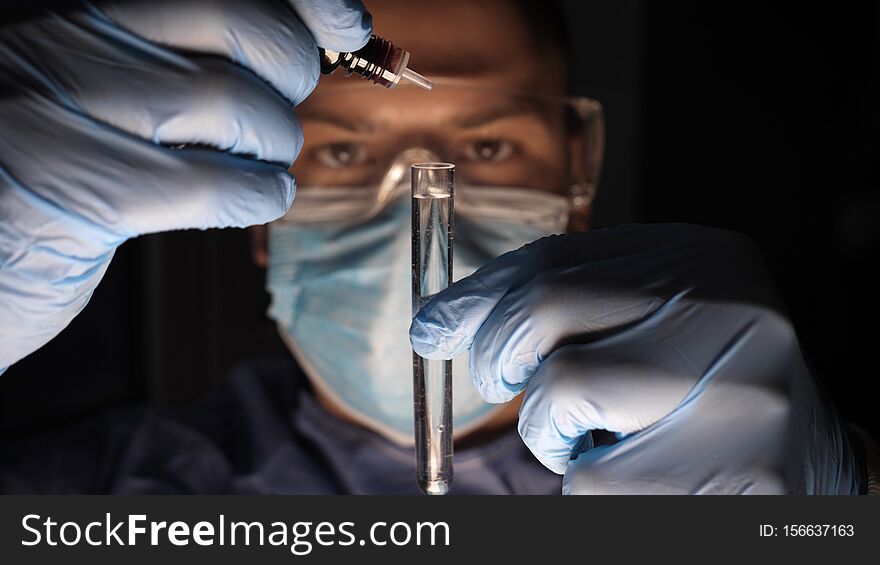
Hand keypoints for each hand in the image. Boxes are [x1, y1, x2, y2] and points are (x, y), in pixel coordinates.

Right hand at [0, 0, 370, 368]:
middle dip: (289, 76)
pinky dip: (256, 195)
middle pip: (243, 25)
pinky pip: (217, 186)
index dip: (299, 1)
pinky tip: (247, 198)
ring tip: (254, 165)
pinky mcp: (77, 194)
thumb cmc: (42, 175)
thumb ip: (179, 60)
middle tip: (274, 114)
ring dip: (271, 147)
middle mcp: (66, 44)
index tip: (345, 20)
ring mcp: (64, 113)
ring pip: (237, 107)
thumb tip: (300, 43)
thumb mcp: (101, 94)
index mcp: (79, 15)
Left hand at [411, 224, 861, 493]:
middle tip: (501, 382)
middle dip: (497, 351)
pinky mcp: (744, 474)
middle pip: (548, 306)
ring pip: (561, 394)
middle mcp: (731, 309)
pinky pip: (596, 481)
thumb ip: (561, 307)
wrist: (812, 462)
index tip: (430, 326)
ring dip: (551, 433)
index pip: (557, 256)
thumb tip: (436, 322)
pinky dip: (590, 484)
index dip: (478, 294)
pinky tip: (644, 479)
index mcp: (704, 259)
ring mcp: (744, 392)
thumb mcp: (647, 321)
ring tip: (602, 439)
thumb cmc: (705, 388)